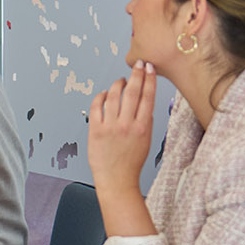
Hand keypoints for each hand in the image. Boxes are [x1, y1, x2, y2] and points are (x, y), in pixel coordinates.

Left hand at [87, 62, 157, 193]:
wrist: (117, 179)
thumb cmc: (131, 162)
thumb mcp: (146, 140)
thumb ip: (145, 121)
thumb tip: (143, 103)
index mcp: (143, 127)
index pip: (148, 96)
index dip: (149, 79)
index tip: (150, 68)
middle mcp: (127, 125)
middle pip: (133, 92)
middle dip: (137, 74)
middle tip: (139, 64)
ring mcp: (110, 127)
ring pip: (114, 96)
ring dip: (118, 84)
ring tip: (121, 80)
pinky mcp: (95, 130)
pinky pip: (96, 107)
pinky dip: (101, 96)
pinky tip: (105, 93)